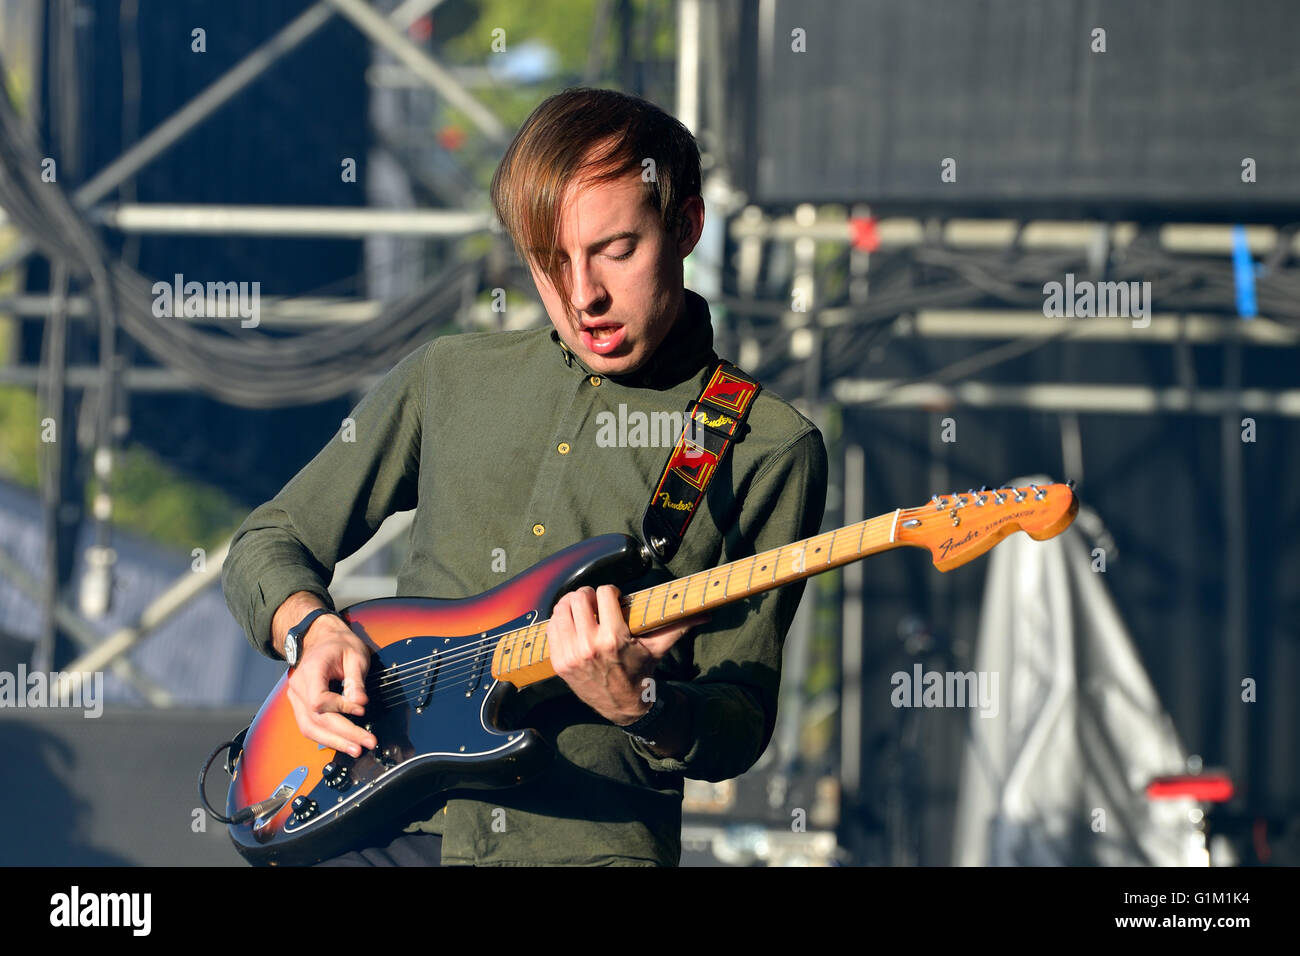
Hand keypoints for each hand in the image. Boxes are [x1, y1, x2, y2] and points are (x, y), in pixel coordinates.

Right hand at [285, 614, 377, 757]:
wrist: (321, 639)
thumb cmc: (339, 645)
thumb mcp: (355, 655)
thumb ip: (356, 680)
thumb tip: (360, 704)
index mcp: (311, 671)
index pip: (319, 699)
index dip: (340, 708)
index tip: (361, 710)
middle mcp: (298, 687)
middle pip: (316, 719)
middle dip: (342, 734)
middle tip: (365, 744)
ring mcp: (296, 698)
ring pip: (309, 728)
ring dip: (333, 742)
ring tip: (356, 749)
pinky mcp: (301, 706)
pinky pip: (310, 726)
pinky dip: (326, 737)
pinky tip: (344, 743)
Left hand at [547, 584, 707, 725]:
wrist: (623, 707)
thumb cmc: (641, 673)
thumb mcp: (658, 649)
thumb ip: (679, 626)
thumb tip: (707, 613)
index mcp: (614, 638)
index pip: (605, 593)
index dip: (611, 591)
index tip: (615, 599)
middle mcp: (589, 646)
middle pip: (578, 597)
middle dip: (589, 595)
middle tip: (596, 602)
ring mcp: (571, 655)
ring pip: (561, 609)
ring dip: (571, 606)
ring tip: (583, 612)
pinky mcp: (559, 663)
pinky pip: (552, 628)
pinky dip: (560, 622)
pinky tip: (573, 626)